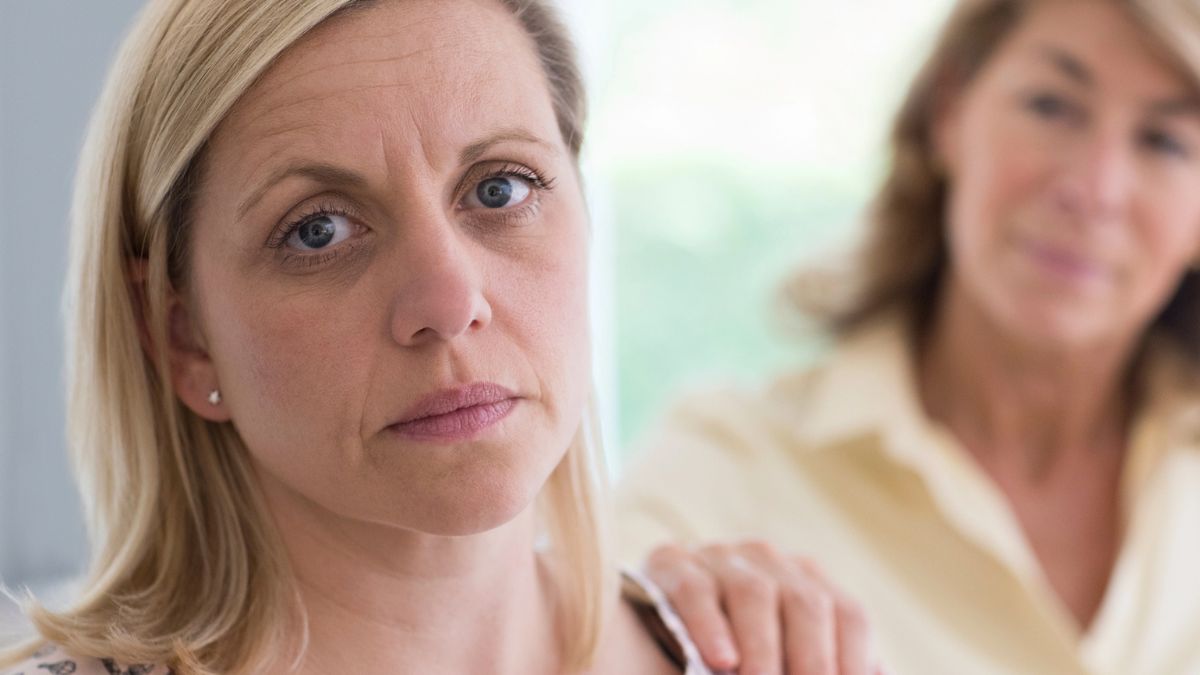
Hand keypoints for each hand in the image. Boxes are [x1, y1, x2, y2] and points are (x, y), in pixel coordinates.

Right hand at [644, 540, 885, 674]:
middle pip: (806, 603)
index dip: (855, 660)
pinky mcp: (671, 561)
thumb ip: (823, 664)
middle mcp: (767, 559)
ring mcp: (718, 555)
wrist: (649, 623)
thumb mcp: (784, 655)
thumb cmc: (736, 651)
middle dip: (812, 660)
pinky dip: (709, 627)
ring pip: (753, 594)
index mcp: (806, 579)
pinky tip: (719, 660)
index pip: (847, 614)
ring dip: (763, 649)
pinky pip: (695, 590)